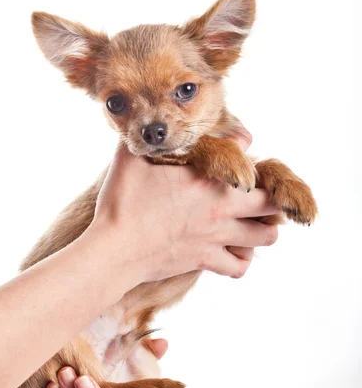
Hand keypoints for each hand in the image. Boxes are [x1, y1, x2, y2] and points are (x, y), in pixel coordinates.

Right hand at [89, 128, 278, 282]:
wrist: (114, 249)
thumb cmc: (122, 201)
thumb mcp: (133, 158)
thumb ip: (152, 137)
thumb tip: (153, 120)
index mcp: (208, 177)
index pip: (251, 162)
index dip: (251, 162)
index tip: (241, 164)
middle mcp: (222, 207)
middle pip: (273, 203)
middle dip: (272, 198)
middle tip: (256, 196)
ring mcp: (217, 236)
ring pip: (267, 236)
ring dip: (263, 228)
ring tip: (249, 224)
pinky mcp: (206, 260)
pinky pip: (239, 267)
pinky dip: (240, 260)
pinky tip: (229, 251)